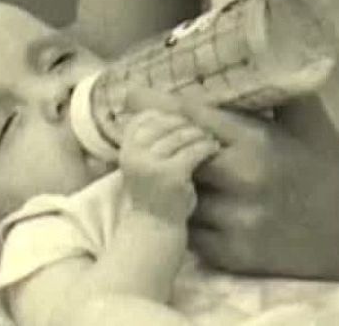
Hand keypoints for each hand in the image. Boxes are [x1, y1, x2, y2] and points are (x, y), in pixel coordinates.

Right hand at [118, 108, 221, 222]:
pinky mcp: (172, 174)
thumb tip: (167, 111)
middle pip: (163, 124)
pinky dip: (206, 147)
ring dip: (199, 134)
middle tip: (201, 128)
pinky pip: (193, 151)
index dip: (163, 116)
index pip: (142, 119)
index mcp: (125, 149)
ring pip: (181, 136)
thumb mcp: (142, 163)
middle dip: (185, 123)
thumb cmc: (152, 193)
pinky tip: (213, 148)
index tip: (180, 121)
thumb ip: (147, 142)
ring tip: (209, 137)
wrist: (154, 226)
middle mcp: (135, 153)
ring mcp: (152, 164)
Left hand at [127, 87, 338, 279]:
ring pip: (177, 195)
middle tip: (138, 131)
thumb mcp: (307, 118)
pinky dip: (186, 215)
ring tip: (157, 167)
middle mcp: (241, 182)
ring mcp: (235, 222)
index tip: (130, 92)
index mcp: (256, 143)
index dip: (155, 104)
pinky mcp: (233, 255)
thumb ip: (274, 88)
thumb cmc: (330, 166)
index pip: (190, 118)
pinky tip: (185, 203)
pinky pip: (190, 230)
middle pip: (173, 157)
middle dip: (157, 144)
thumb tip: (250, 47)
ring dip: (169, 183)